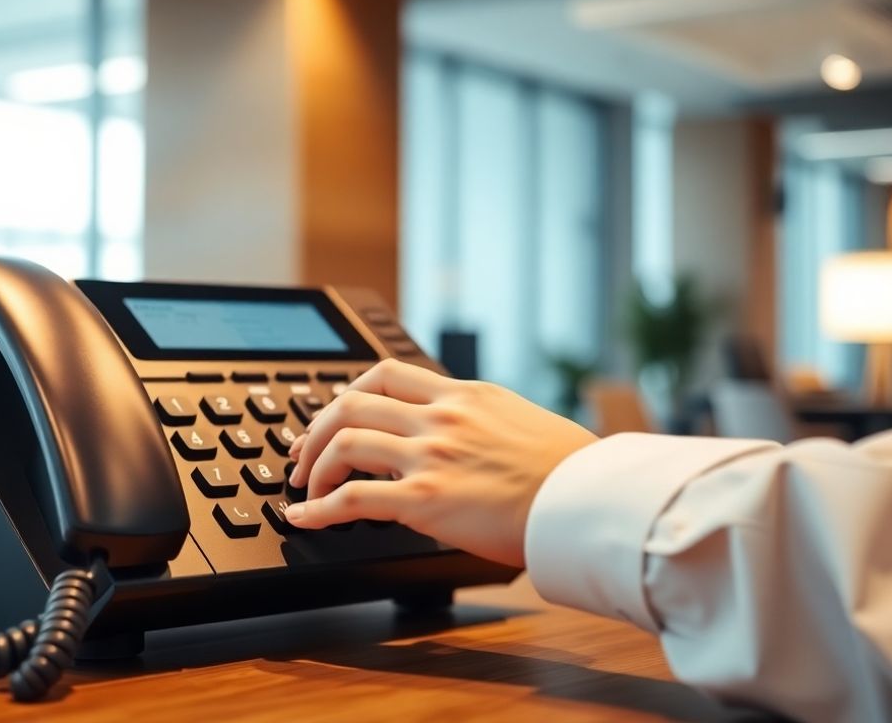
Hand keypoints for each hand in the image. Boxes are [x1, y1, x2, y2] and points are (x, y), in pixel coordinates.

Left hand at [285, 359, 596, 566]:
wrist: (589, 500)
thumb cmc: (569, 473)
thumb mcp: (520, 422)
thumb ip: (480, 422)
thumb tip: (464, 439)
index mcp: (463, 395)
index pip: (385, 373)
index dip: (345, 393)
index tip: (332, 414)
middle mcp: (441, 417)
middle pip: (351, 402)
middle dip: (315, 429)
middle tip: (301, 454)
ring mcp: (431, 455)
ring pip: (344, 442)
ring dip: (313, 468)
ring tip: (303, 490)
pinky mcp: (425, 498)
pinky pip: (351, 497)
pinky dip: (317, 508)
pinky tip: (303, 518)